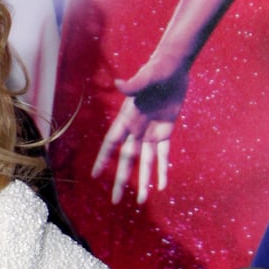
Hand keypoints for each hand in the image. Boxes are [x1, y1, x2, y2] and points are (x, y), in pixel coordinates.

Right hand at [91, 61, 188, 204]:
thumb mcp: (145, 77)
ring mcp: (150, 132)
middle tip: (116, 201)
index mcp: (127, 118)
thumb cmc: (156, 70)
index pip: (111, 143)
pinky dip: (163, 170)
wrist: (172, 67)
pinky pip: (163, 155)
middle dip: (121, 180)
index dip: (103, 159)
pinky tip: (163, 186)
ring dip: (144, 181)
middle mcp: (135, 129)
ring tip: (142, 201)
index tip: (95, 176)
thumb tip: (119, 83)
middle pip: (127, 160)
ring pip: (145, 162)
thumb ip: (133, 85)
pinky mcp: (165, 132)